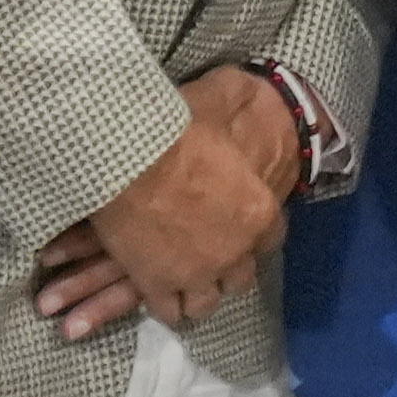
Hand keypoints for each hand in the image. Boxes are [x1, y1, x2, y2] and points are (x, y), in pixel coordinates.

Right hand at [33, 76, 300, 338]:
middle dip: (227, 267)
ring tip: (186, 282)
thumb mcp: (219, 97)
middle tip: (210, 256)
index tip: (240, 227)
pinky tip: (159, 296)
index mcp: (258, 212)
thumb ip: (237, 98)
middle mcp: (235, 251)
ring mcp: (196, 272)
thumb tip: (248, 85)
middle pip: (240, 276)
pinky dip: (167, 306)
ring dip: (199, 291)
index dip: (254, 233)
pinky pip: (169, 310)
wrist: (125, 156)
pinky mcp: (158, 283)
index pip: (271, 238)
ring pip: (206, 300)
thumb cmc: (175, 125)